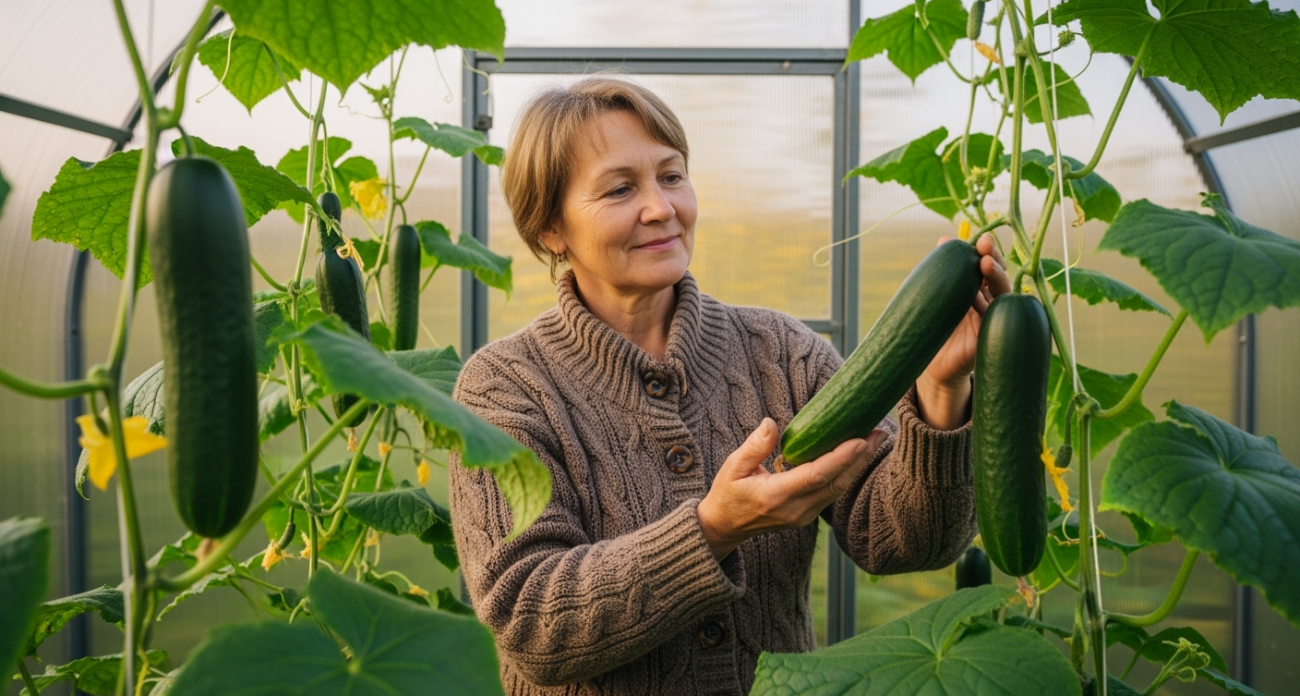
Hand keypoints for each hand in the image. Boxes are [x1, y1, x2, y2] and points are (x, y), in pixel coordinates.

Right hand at [696, 418, 887, 559]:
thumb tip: (772, 423)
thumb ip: (755, 446)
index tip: (860, 440)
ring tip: (875, 441)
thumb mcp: (732, 466)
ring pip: (838, 490)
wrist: (724, 527)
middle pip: (835, 483)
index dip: (840, 458)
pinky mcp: (807, 516)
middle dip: (859, 458)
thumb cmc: (727, 493)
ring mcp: (803, 516)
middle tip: (879, 433)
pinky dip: (846, 474)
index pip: (815, 475)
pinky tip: (856, 457)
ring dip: (858, 465)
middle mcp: (795, 509)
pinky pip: (832, 494)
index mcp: (775, 496)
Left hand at [916, 234, 1010, 429]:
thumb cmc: (935, 328)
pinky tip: (978, 296)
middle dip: (995, 260)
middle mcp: (990, 306)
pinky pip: (993, 323)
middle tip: (985, 246)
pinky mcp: (987, 342)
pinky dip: (987, 309)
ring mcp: (991, 324)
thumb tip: (944, 239)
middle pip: (1000, 279)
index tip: (980, 239)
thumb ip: (942, 271)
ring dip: (995, 279)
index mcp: (978, 292)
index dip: (988, 253)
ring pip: (1001, 297)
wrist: (931, 367)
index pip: (988, 268)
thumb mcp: (936, 297)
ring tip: (985, 263)